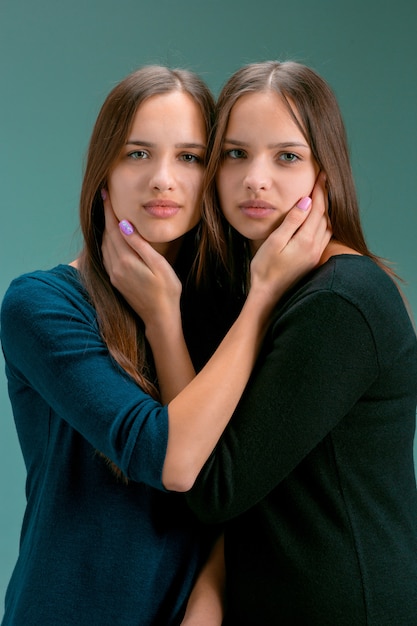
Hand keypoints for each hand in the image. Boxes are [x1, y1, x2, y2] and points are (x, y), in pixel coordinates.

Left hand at [101, 192, 182, 328]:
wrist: (160, 318)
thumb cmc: (167, 291)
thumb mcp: (159, 265)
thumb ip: (140, 245)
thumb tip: (124, 226)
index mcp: (126, 261)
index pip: (113, 229)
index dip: (109, 210)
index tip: (105, 193)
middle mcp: (115, 267)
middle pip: (106, 235)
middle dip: (106, 216)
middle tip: (107, 198)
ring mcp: (114, 275)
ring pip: (105, 246)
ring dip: (106, 229)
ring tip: (110, 214)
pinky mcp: (116, 281)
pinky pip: (107, 256)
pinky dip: (108, 242)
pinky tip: (112, 237)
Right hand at [249, 172, 330, 305]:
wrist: (268, 295)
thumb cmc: (265, 269)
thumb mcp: (274, 242)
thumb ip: (292, 221)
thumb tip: (306, 202)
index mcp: (306, 240)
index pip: (317, 208)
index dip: (320, 190)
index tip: (322, 174)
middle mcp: (315, 247)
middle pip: (325, 216)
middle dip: (324, 197)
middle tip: (322, 180)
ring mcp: (315, 256)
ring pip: (327, 227)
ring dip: (326, 211)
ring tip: (321, 197)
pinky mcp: (312, 261)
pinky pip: (324, 237)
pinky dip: (323, 224)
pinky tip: (318, 221)